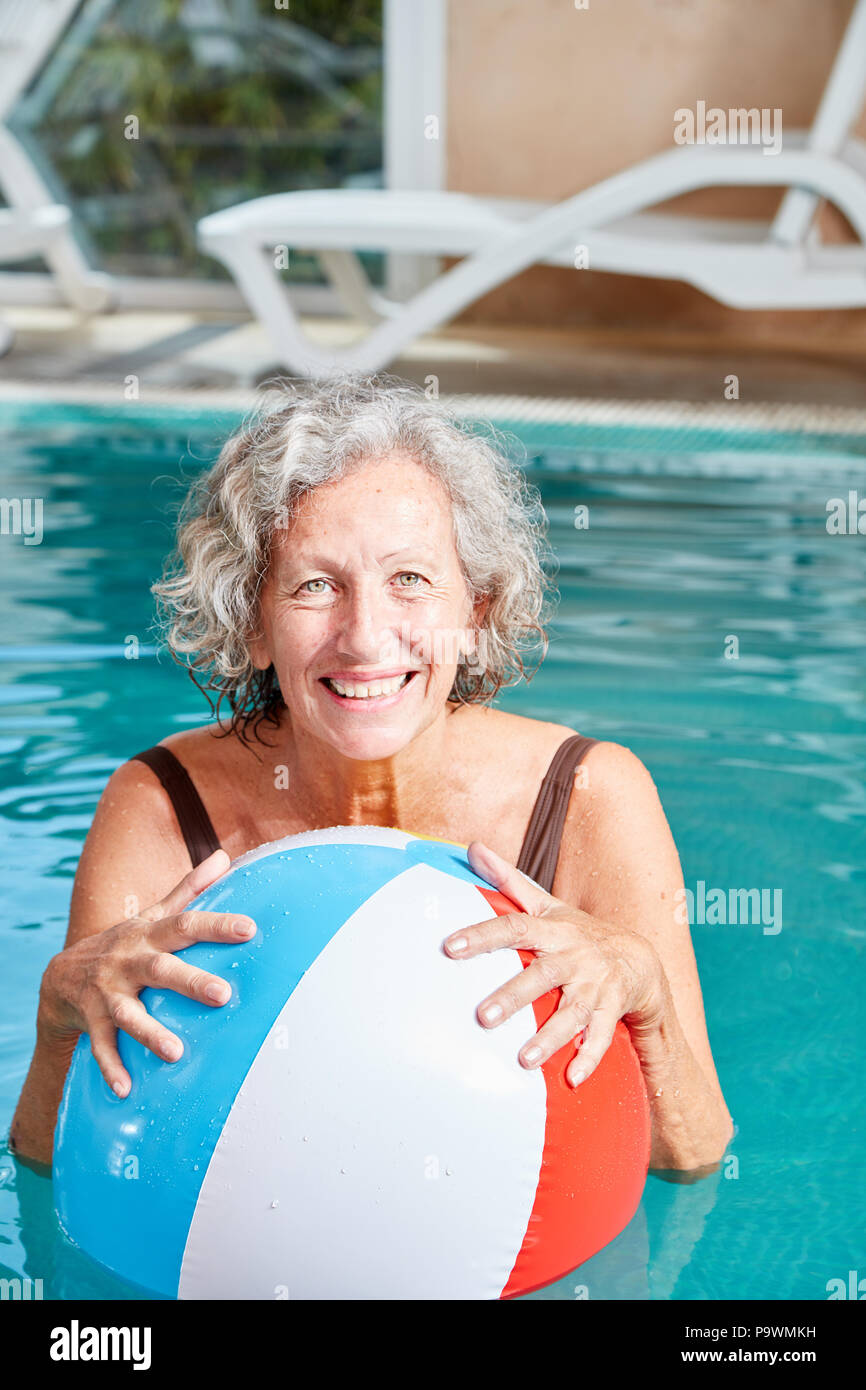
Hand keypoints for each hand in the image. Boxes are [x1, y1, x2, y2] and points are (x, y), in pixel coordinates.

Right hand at [38, 849, 255, 1097]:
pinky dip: (111, 1067)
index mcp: (148, 935)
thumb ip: (189, 889)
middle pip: (160, 969)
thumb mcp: (152, 915)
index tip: (249, 928)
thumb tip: (222, 856)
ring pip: (128, 1013)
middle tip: (223, 994)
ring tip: (176, 1052)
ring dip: (151, 1033)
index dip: (217, 925)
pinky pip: (100, 1047)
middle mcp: (127, 961)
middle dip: (190, 981)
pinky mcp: (90, 1022)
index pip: (186, 924)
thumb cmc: (124, 945)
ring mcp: (106, 993)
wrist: (60, 975)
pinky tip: (126, 1089)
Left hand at [443, 841, 666, 1086]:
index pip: (514, 927)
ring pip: (572, 1011)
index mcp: (553, 930)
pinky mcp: (613, 1010)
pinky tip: (572, 1079)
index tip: (449, 947)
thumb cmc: (578, 933)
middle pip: (541, 975)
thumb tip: (472, 846)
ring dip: (549, 1036)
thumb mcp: (547, 905)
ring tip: (523, 1061)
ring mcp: (596, 985)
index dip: (482, 935)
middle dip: (513, 996)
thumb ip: (508, 881)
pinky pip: (603, 1036)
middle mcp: (574, 956)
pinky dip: (590, 1058)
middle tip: (481, 1017)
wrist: (640, 959)